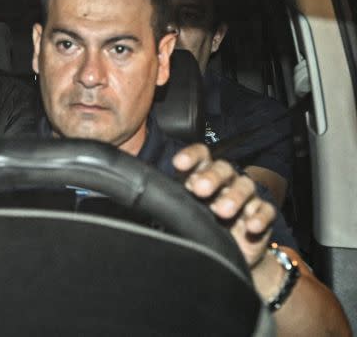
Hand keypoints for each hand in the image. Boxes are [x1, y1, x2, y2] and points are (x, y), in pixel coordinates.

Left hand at [172, 143, 275, 267]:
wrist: (225, 254)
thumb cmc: (200, 224)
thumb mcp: (182, 211)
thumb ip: (170, 200)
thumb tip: (145, 198)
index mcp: (202, 175)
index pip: (200, 156)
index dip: (191, 156)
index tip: (178, 163)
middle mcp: (225, 181)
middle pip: (222, 169)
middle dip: (211, 177)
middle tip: (199, 189)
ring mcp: (245, 197)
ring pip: (244, 187)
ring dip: (234, 196)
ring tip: (222, 211)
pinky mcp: (261, 216)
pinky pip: (265, 210)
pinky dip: (260, 217)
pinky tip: (250, 225)